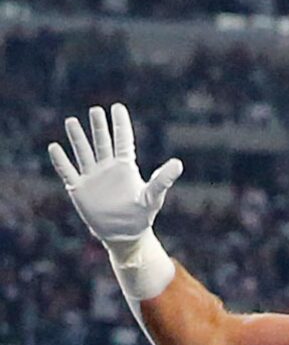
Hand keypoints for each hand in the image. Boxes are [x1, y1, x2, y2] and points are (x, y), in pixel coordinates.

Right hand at [48, 103, 182, 251]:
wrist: (124, 237)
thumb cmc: (141, 217)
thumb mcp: (152, 197)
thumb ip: (162, 180)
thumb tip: (178, 163)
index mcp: (125, 167)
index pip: (122, 140)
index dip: (120, 124)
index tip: (117, 107)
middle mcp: (107, 168)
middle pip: (101, 142)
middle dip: (98, 126)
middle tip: (96, 110)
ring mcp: (92, 177)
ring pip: (83, 152)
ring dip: (77, 137)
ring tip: (72, 121)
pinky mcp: (79, 189)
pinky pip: (68, 171)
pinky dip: (61, 161)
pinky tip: (54, 147)